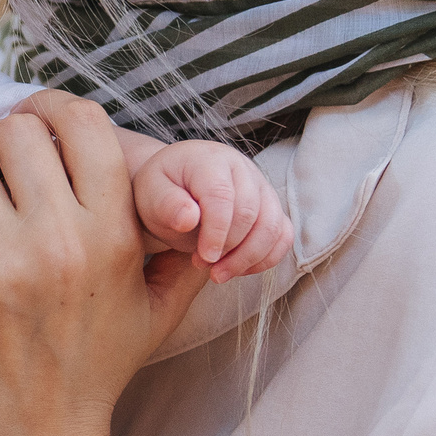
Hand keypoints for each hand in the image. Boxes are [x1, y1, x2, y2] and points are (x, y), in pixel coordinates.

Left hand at [0, 91, 208, 435]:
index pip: (85, 124)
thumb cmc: (93, 373)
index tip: (39, 122)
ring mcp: (0, 262)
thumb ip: (178, 248)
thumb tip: (189, 192)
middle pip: (18, 132)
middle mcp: (59, 242)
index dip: (55, 110)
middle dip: (2, 142)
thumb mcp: (156, 311)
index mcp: (113, 238)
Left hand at [130, 140, 292, 282]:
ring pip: (273, 227)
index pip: (222, 196)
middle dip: (229, 249)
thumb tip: (188, 218)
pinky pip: (282, 236)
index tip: (203, 258)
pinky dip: (265, 258)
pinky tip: (238, 269)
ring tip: (218, 274)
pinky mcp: (271, 208)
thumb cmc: (162, 190)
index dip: (216, 232)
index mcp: (210, 161)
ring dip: (248, 258)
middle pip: (251, 213)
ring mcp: (261, 188)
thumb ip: (167, 204)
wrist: (174, 187)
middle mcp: (242, 169)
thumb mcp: (152, 194)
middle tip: (201, 265)